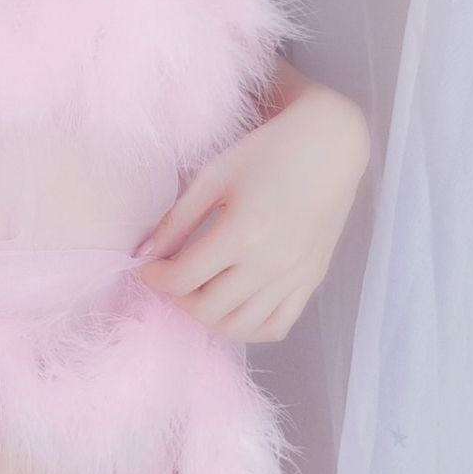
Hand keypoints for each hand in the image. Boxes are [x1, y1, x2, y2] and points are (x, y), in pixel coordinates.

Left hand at [130, 89, 370, 342]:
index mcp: (242, 232)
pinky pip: (276, 327)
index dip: (154, 277)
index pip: (183, 279)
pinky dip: (248, 327)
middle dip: (177, 297)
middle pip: (207, 310)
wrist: (329, 146)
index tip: (147, 266)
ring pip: (239, 327)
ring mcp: (294, 278)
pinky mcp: (310, 282)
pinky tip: (234, 304)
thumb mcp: (213, 176)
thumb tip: (143, 254)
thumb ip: (176, 219)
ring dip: (209, 316)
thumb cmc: (267, 152)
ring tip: (200, 289)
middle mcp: (270, 264)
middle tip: (172, 275)